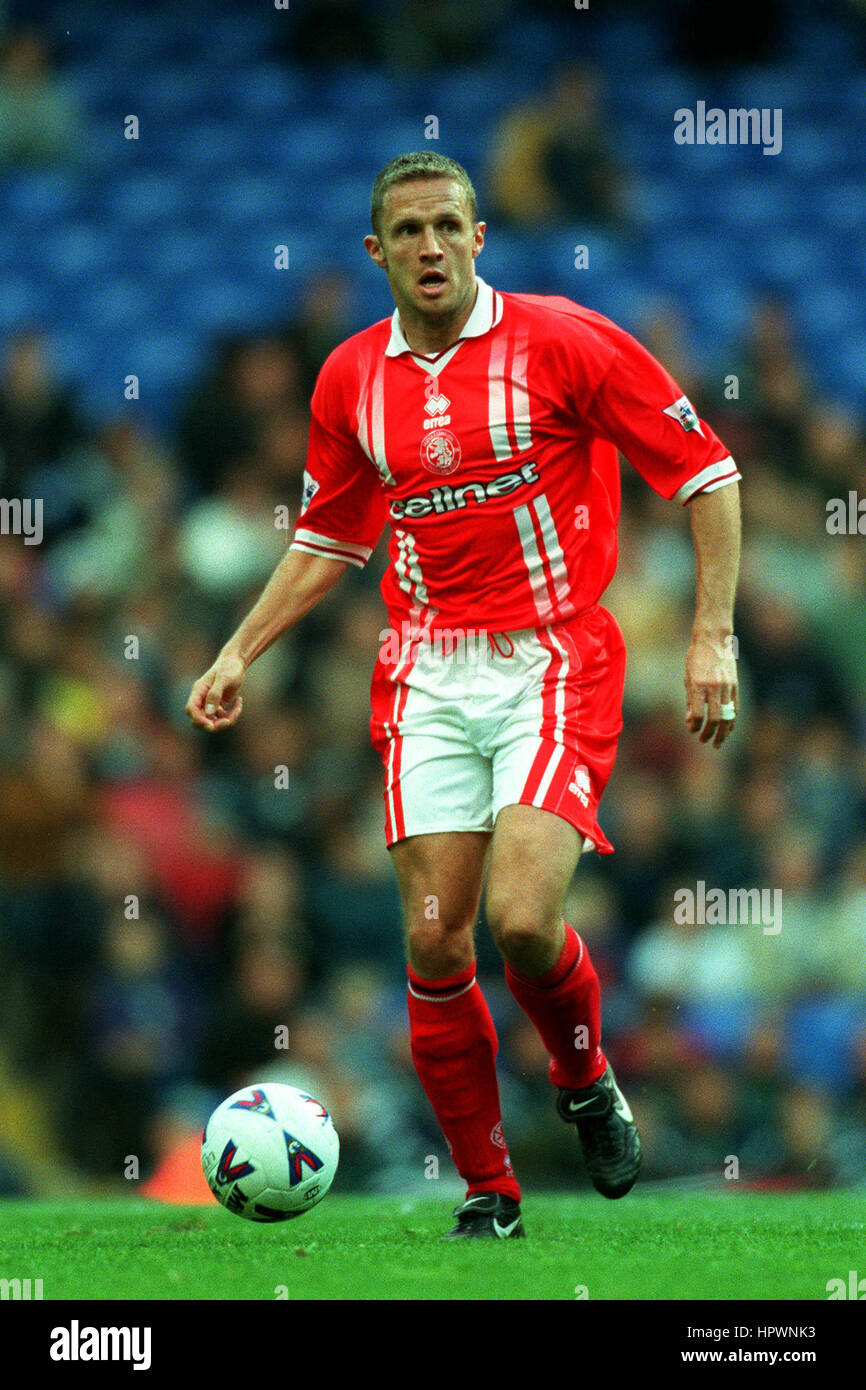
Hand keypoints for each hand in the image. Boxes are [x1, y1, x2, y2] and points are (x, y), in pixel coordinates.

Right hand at [186, 651, 245, 730]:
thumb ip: (214, 694)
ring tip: (239, 705)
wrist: (236, 662)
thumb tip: (209, 713)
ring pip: (214, 721)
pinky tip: (239, 701)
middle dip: (214, 725)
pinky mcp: (219, 706)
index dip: (199, 720)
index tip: (211, 725)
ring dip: (228, 719)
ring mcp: (210, 704)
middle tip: (228, 721)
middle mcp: (202, 699)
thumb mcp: (223, 678)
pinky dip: (233, 714)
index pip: (191, 710)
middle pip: (200, 720)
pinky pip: (224, 718)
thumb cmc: (229, 667)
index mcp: (198, 691)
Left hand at [684, 631, 736, 747]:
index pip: (698, 713)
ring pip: (728, 716)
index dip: (695, 726)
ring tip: (718, 742)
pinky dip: (732, 721)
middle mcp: (714, 687)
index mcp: (698, 685)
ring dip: (723, 732)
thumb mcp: (687, 677)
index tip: (693, 731)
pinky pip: (735, 708)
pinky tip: (728, 730)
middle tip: (705, 741)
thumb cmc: (696, 657)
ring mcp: (727, 686)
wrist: (714, 638)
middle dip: (710, 733)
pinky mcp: (735, 685)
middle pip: (715, 718)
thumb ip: (690, 700)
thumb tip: (690, 722)